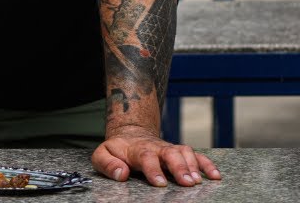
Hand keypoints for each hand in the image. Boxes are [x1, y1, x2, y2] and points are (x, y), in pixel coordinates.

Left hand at [92, 127, 221, 186]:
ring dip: (194, 166)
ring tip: (198, 182)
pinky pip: (197, 155)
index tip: (160, 183)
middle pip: (170, 153)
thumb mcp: (102, 154)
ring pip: (184, 152)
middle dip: (179, 168)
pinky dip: (207, 164)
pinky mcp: (180, 153)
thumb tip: (120, 174)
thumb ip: (107, 164)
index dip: (153, 169)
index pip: (146, 157)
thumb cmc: (118, 150)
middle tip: (187, 183)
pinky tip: (215, 176)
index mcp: (137, 149)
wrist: (130, 135)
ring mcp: (170, 149)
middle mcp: (156, 148)